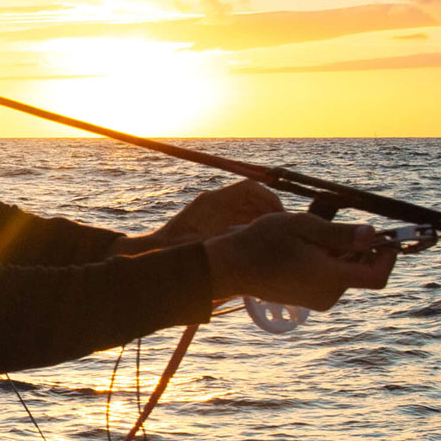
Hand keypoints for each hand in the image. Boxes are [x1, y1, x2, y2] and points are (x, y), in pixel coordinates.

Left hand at [122, 179, 283, 250]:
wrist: (157, 251)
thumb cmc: (178, 249)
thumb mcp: (207, 245)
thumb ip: (231, 238)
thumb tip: (259, 232)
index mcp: (214, 201)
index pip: (249, 188)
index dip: (269, 197)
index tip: (281, 214)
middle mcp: (215, 201)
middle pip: (251, 197)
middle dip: (269, 209)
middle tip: (283, 227)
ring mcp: (214, 210)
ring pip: (247, 207)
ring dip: (262, 218)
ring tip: (275, 235)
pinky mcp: (214, 220)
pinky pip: (239, 217)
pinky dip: (251, 225)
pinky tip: (259, 241)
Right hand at [203, 211, 396, 309]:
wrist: (231, 266)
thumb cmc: (262, 242)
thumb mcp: (303, 227)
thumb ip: (340, 233)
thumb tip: (373, 235)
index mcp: (329, 278)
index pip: (378, 276)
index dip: (389, 256)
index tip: (385, 237)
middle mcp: (328, 295)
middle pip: (363, 273)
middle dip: (362, 250)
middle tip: (343, 228)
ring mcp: (317, 300)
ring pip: (346, 274)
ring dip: (343, 255)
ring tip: (315, 237)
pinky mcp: (308, 299)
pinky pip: (331, 280)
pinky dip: (330, 263)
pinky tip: (307, 249)